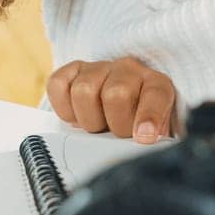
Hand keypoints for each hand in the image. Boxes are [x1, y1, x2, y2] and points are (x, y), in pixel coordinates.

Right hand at [46, 56, 175, 143]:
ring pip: (84, 90)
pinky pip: (58, 83)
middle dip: (114, 124)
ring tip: (96, 125)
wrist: (121, 109)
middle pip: (116, 94)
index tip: (143, 137)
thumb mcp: (152, 135)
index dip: (149, 116)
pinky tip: (76, 114)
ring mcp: (100, 68)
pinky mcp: (74, 70)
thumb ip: (149, 142)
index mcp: (156, 85)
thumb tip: (137, 147)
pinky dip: (63, 106)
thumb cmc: (137, 125)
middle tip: (115, 133)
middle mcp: (129, 70)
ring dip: (88, 118)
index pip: (155, 95)